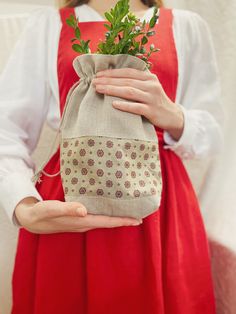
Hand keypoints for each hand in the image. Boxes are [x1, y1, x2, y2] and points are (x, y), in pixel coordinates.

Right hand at [15, 197, 141, 233]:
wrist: (31, 219)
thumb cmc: (41, 213)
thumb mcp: (52, 209)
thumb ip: (68, 209)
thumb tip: (84, 210)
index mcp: (81, 221)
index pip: (107, 222)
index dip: (123, 221)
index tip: (138, 220)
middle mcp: (84, 224)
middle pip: (109, 223)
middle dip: (124, 220)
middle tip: (140, 215)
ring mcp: (81, 222)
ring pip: (104, 221)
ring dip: (117, 218)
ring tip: (129, 212)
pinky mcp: (78, 219)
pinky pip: (97, 218)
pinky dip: (107, 215)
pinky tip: (109, 209)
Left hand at [92, 68, 183, 140]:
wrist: (172, 116)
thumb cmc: (155, 102)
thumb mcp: (148, 88)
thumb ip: (135, 82)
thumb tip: (112, 79)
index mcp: (149, 77)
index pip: (127, 72)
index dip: (112, 73)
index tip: (98, 75)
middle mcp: (151, 85)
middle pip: (126, 81)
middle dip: (108, 81)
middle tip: (94, 82)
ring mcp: (152, 98)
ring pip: (129, 91)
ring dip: (112, 90)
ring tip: (99, 90)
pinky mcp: (152, 110)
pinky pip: (136, 107)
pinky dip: (124, 105)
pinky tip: (113, 104)